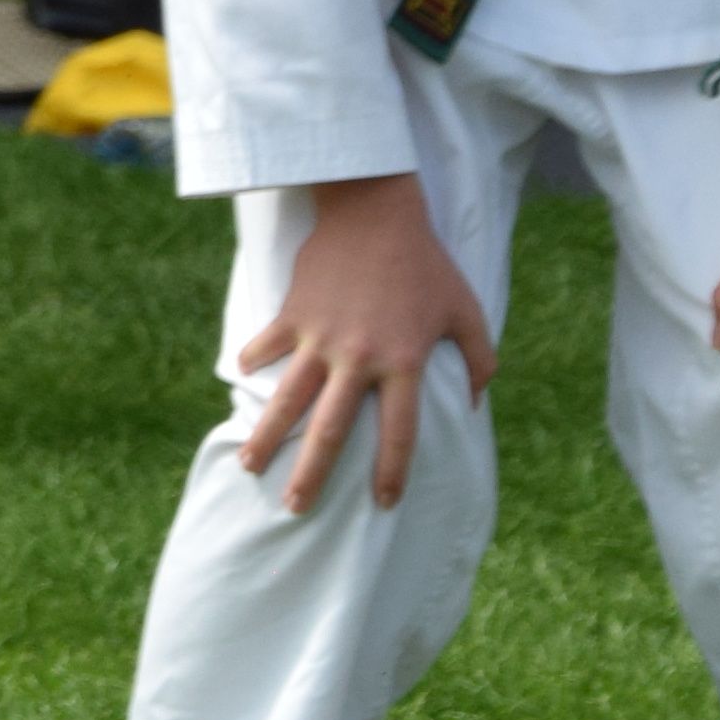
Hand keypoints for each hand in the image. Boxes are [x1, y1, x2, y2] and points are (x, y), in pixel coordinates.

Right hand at [235, 170, 495, 511]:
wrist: (375, 211)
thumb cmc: (426, 262)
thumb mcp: (465, 310)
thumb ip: (478, 359)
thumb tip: (473, 400)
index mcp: (405, 362)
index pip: (399, 433)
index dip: (391, 472)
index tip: (383, 503)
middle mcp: (360, 358)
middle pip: (330, 431)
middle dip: (311, 475)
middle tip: (295, 508)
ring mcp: (321, 337)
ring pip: (287, 399)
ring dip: (265, 435)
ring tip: (248, 464)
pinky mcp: (293, 313)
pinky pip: (269, 347)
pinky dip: (254, 362)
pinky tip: (241, 378)